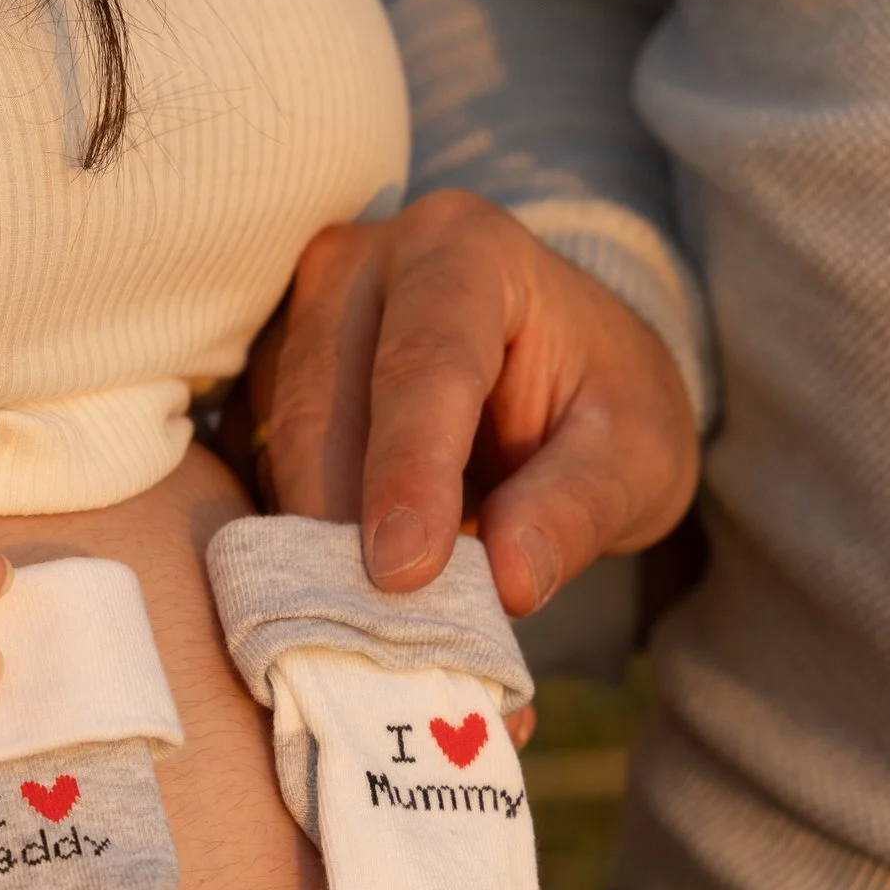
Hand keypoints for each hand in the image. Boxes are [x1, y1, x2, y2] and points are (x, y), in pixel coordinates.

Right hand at [246, 190, 699, 614]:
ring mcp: (291, 319)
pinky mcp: (259, 383)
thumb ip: (578, 509)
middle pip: (326, 408)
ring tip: (368, 636)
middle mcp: (357, 265)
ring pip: (278, 447)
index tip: (404, 574)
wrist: (546, 375)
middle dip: (344, 529)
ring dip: (312, 548)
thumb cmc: (599, 404)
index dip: (408, 472)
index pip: (424, 366)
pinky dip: (292, 547)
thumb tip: (511, 581)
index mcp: (464, 251)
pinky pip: (254, 472)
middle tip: (379, 639)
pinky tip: (337, 601)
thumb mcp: (634, 458)